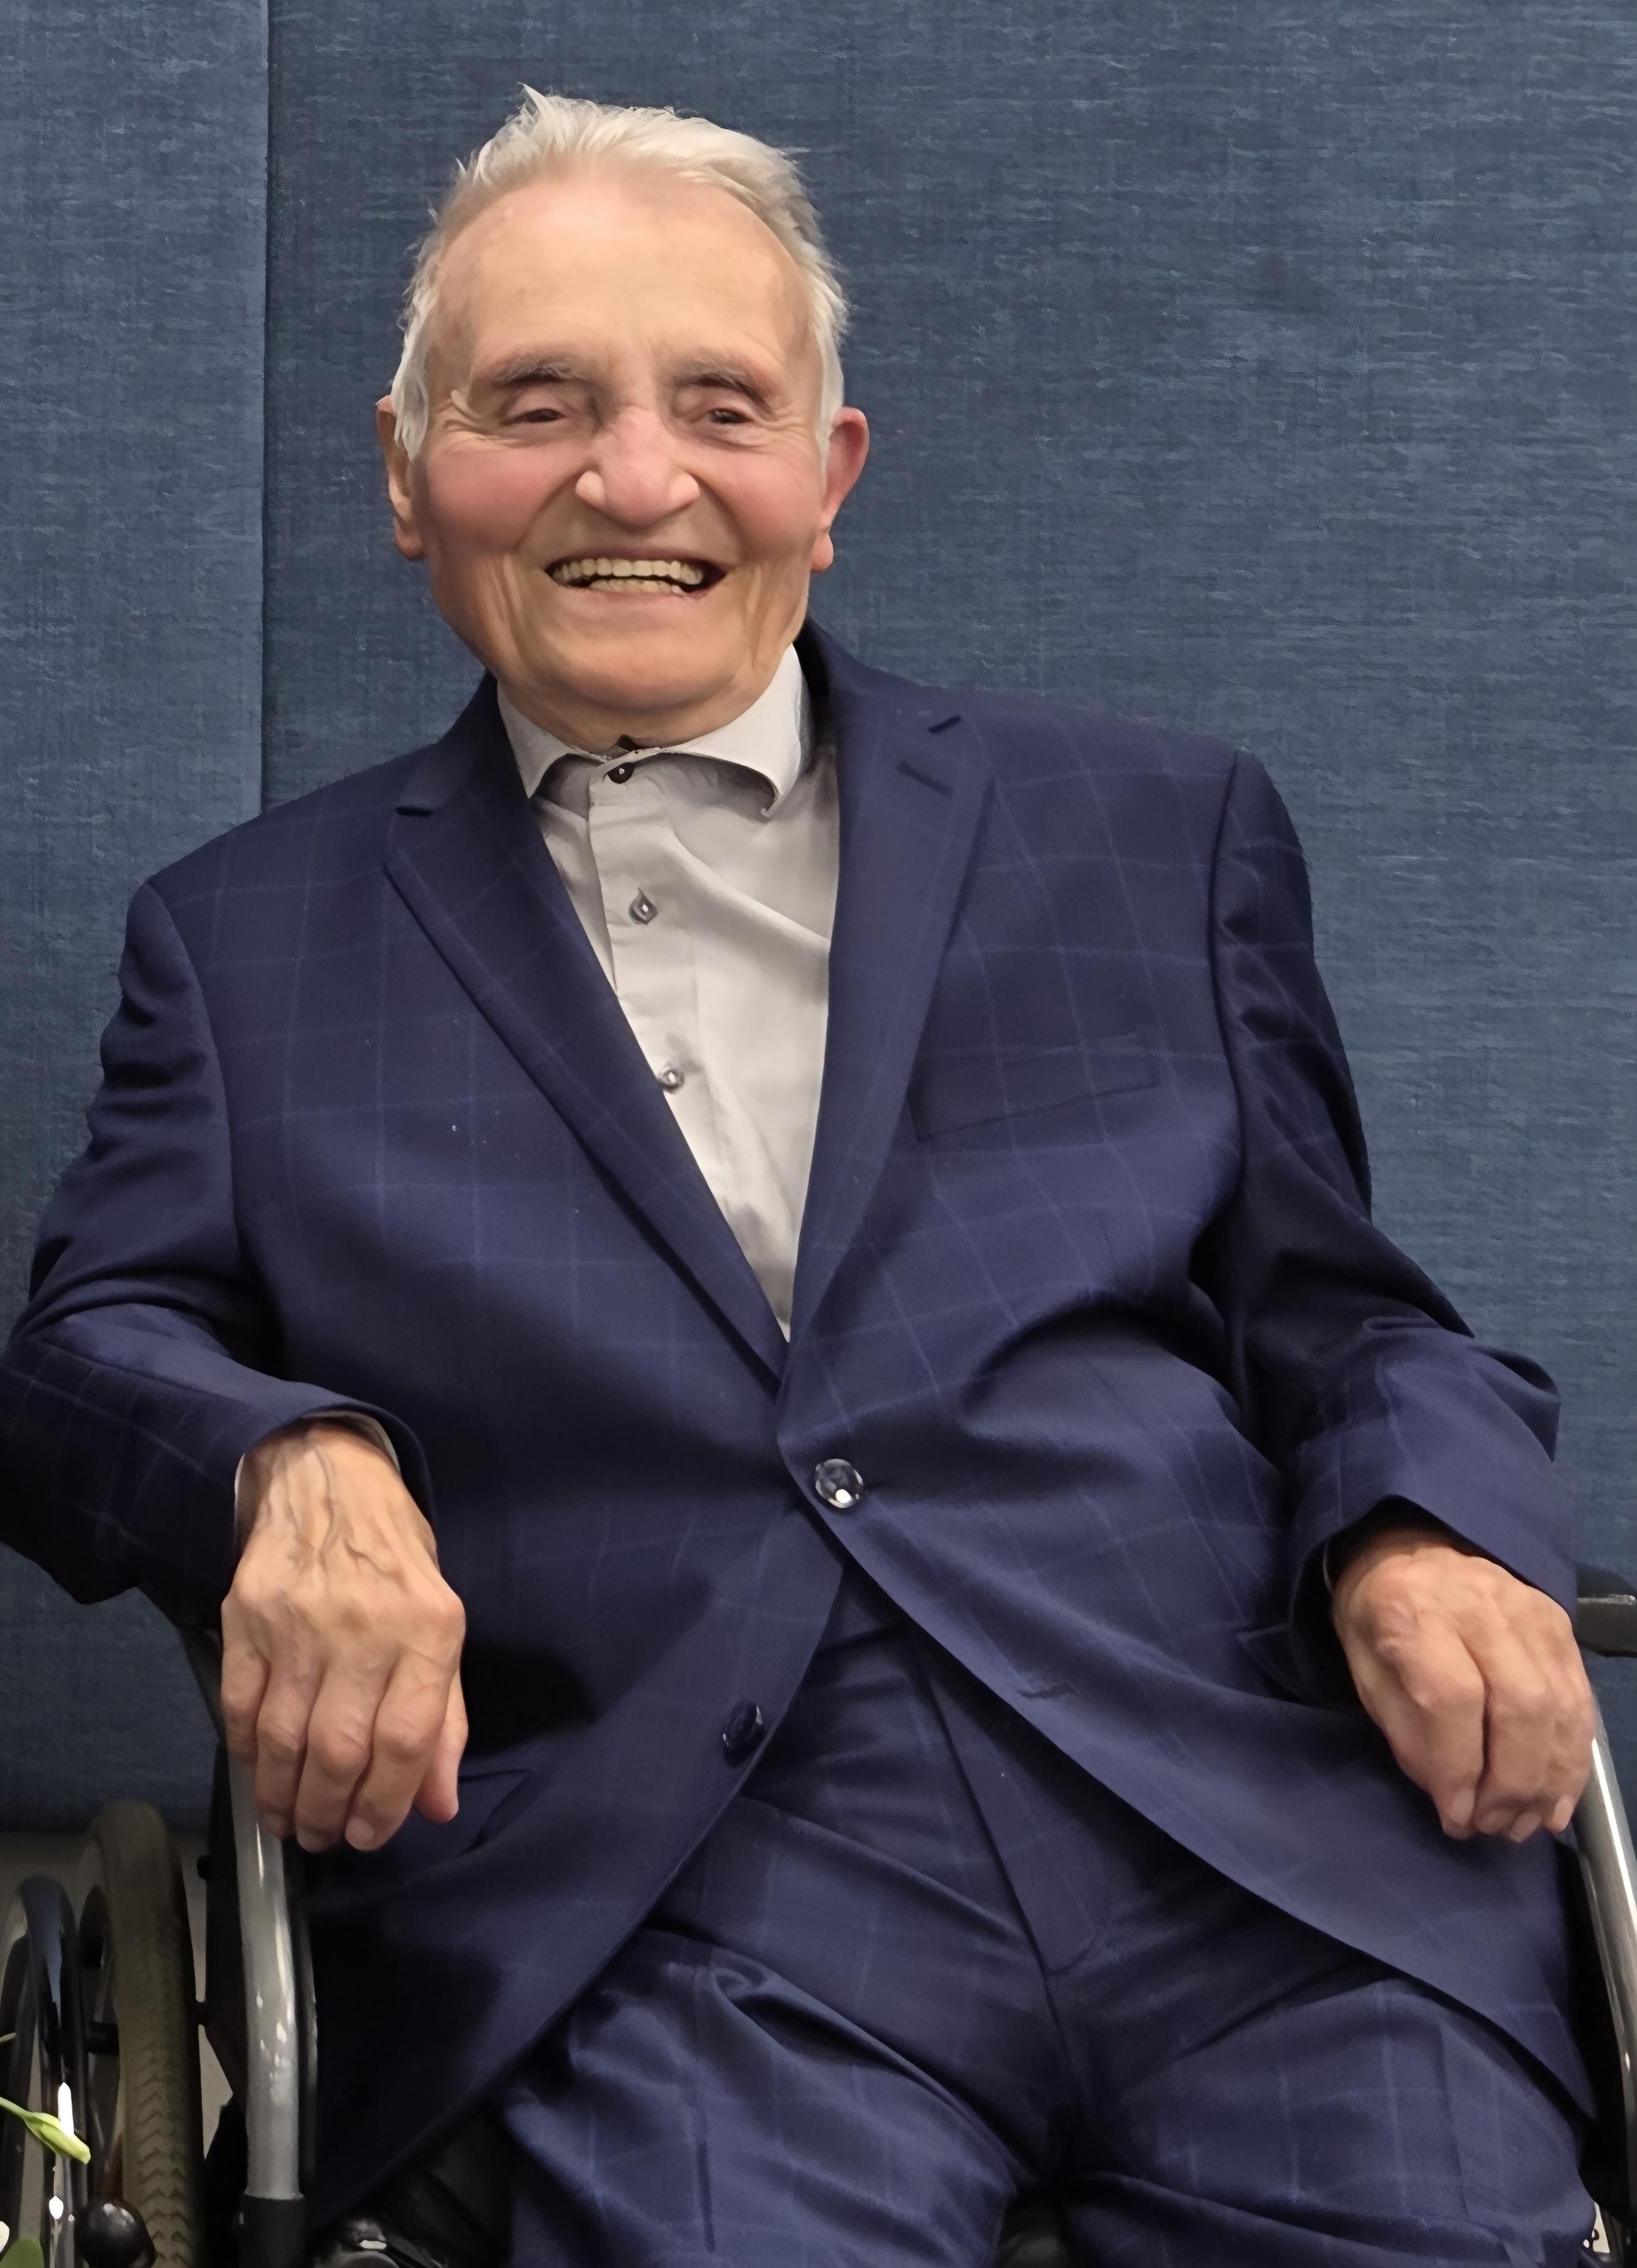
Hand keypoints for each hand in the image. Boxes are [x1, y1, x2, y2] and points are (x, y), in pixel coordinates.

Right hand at [221, 1420, 466, 1851]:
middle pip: (339, 1750)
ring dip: (283, 1798)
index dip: (385, 1805)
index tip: (369, 1835)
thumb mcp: (442, 1625)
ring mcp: (299, 1622)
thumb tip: (437, 1805)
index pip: (405, 1739)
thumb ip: (443, 1718)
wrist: (327, 1481)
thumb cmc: (395, 1562)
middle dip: (329, 1814)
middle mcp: (364, 1626)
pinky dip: (248, 1755)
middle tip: (325, 1837)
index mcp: (427, 1628)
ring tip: (291, 1821)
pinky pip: (239, 1708)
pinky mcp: (246, 1618)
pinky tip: (261, 1773)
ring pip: (284, 1740)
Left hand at [1332, 1520, 1592, 1842]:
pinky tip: (1555, 1797)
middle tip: (1492, 1826)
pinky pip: (1579, 1701)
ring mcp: (1529, 1612)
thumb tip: (1452, 1799)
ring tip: (1523, 1821)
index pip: (1451, 1698)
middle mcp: (1479, 1605)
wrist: (1410, 1545)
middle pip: (1519, 1706)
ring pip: (1558, 1707)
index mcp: (1413, 1610)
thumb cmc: (1379, 1614)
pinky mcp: (1559, 1625)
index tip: (1455, 1816)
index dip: (1460, 1767)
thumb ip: (1405, 1733)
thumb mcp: (1363, 1670)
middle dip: (1511, 1783)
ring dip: (1547, 1780)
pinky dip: (1572, 1759)